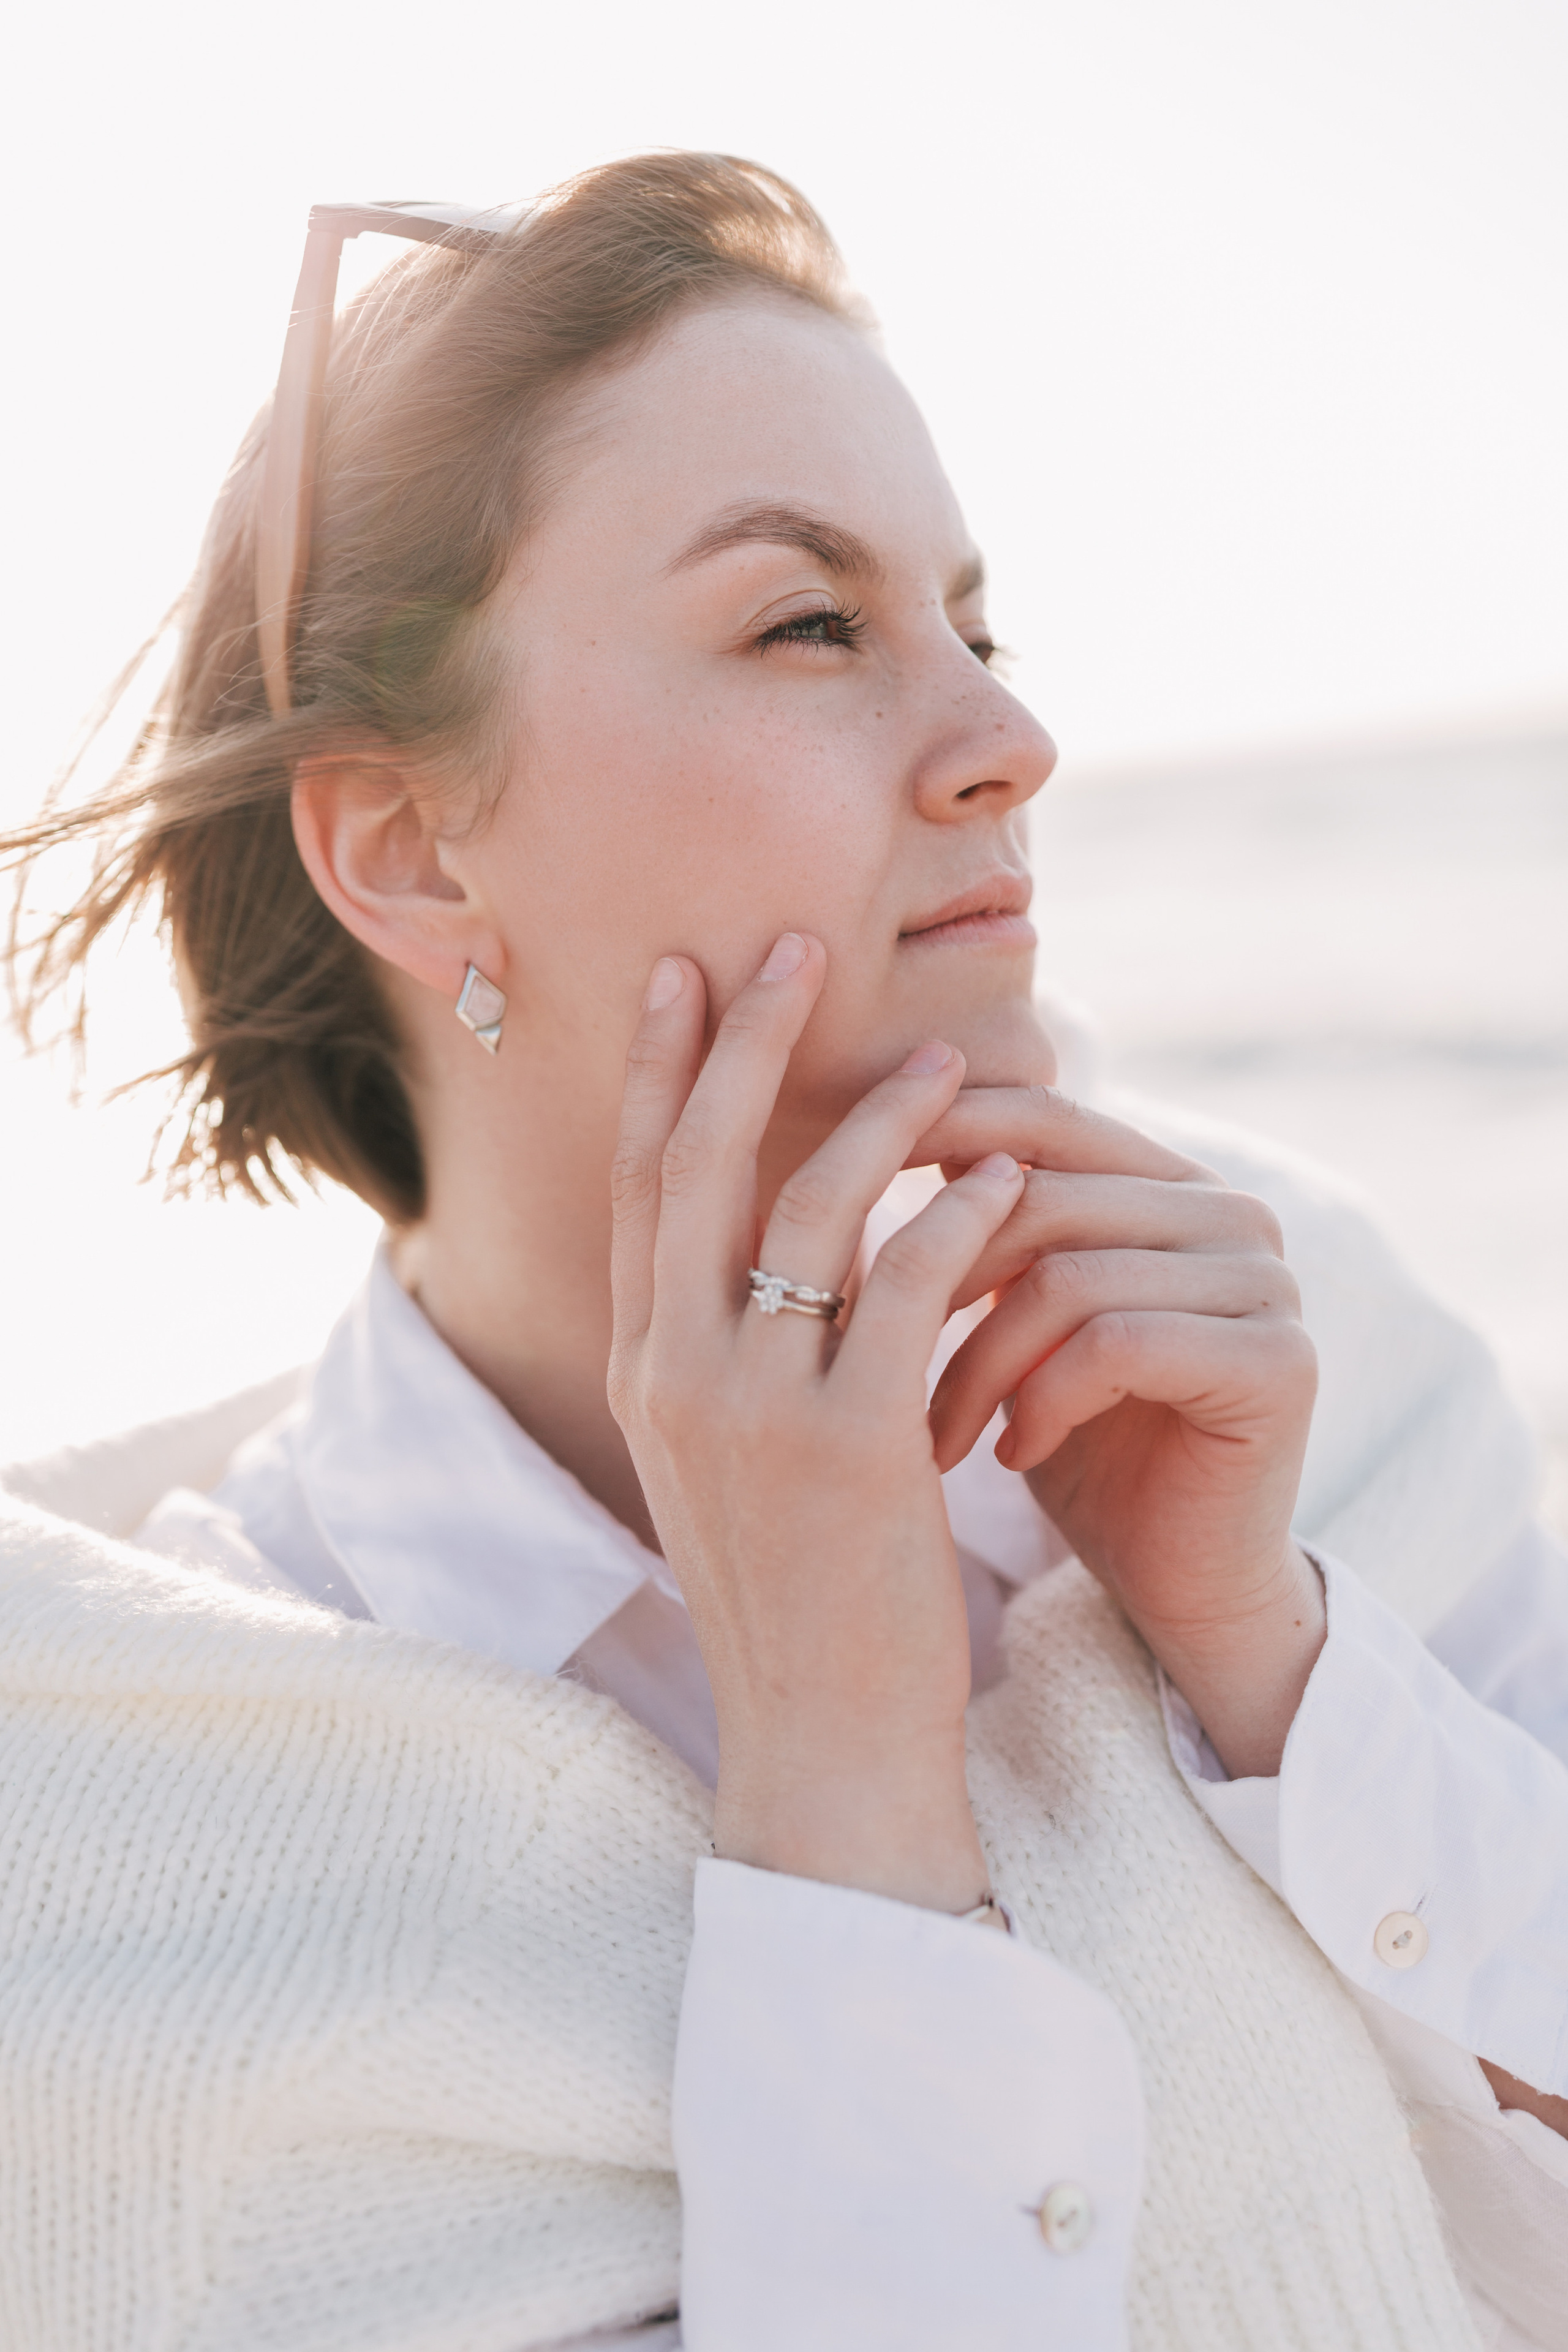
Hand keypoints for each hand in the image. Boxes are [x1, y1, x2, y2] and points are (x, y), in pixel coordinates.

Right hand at [608, 934, 1025, 1908]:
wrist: (823, 1744)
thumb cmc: (798, 1598)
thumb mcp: (734, 1462)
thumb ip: (739, 1349)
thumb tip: (782, 1238)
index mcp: (645, 1373)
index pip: (641, 1187)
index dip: (658, 1071)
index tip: (682, 974)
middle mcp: (675, 1376)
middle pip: (697, 1164)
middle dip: (738, 1041)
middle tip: (789, 942)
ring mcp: (752, 1411)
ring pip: (807, 1210)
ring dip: (879, 1118)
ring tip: (947, 1061)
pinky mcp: (848, 1450)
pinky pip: (907, 1291)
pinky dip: (958, 1218)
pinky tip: (1005, 1175)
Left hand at [921, 1087, 1323, 1778]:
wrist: (1177, 1583)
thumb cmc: (1075, 1447)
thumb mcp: (1014, 1320)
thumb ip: (981, 1227)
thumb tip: (871, 1127)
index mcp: (1171, 1181)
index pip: (1039, 1116)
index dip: (932, 1136)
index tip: (830, 1185)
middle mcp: (1233, 1213)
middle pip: (1041, 1195)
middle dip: (936, 1279)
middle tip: (868, 1357)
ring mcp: (1267, 1281)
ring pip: (1067, 1275)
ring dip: (978, 1362)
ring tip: (935, 1433)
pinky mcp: (1278, 1360)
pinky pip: (1116, 1343)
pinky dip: (1043, 1400)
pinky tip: (1013, 1453)